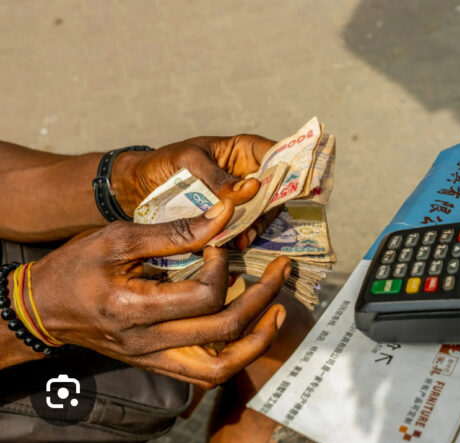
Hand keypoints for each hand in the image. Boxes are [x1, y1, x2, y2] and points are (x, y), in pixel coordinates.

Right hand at [27, 195, 290, 387]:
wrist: (43, 309)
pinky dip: (237, 353)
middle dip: (262, 297)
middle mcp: (148, 343)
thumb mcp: (117, 238)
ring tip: (280, 310)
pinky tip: (254, 329)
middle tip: (281, 270)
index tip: (220, 243)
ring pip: (220, 366)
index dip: (222, 266)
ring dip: (257, 339)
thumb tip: (224, 215)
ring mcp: (154, 359)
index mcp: (134, 309)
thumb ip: (174, 231)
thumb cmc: (76, 267)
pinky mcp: (158, 364)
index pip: (203, 297)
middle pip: (223, 331)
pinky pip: (207, 371)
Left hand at [111, 135, 278, 248]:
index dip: (290, 168)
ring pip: (264, 211)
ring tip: (241, 240)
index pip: (278, 153)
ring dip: (256, 226)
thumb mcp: (190, 163)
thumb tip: (252, 189)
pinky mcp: (232, 216)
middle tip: (254, 224)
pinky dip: (243, 236)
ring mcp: (243, 197)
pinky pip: (247, 226)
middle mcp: (249, 172)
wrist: (138, 186)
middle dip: (268, 207)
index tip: (287, 188)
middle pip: (276, 189)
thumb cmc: (164, 163)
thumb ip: (219, 178)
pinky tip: (234, 244)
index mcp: (244, 149)